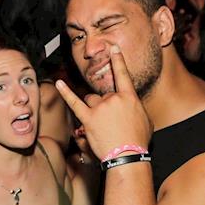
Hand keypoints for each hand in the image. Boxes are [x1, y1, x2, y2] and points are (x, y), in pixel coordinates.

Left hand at [54, 45, 152, 161]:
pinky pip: (74, 102)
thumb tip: (130, 106)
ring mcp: (100, 108)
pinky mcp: (88, 118)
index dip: (118, 60)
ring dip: (93, 109)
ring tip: (101, 125)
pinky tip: (58, 83)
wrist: (127, 155)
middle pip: (103, 95)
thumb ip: (136, 109)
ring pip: (90, 100)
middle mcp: (113, 99)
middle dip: (105, 107)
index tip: (113, 49)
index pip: (122, 75)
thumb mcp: (146, 121)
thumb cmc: (138, 141)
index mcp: (129, 98)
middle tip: (111, 124)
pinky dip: (65, 92)